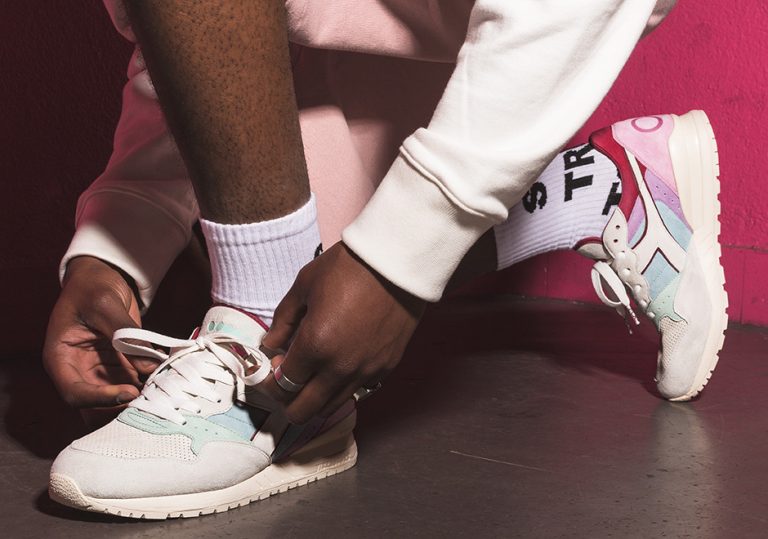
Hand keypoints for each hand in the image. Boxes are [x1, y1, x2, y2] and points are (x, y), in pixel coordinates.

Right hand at [43, 256, 155, 407]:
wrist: (102, 277)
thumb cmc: (93, 286)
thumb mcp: (106, 304)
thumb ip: (127, 336)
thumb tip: (149, 366)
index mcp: (61, 358)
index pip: (75, 393)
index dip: (101, 399)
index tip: (130, 392)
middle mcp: (78, 371)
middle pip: (95, 407)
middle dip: (121, 408)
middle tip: (151, 398)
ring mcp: (99, 371)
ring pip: (115, 402)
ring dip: (138, 400)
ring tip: (162, 390)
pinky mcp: (119, 368)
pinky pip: (132, 386)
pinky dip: (147, 387)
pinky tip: (166, 380)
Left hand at [262, 243, 425, 423]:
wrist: (397, 263)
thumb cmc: (347, 268)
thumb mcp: (304, 286)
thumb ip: (283, 320)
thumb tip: (270, 344)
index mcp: (315, 345)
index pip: (282, 385)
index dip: (270, 382)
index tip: (272, 368)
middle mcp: (340, 367)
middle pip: (304, 410)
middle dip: (287, 401)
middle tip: (285, 381)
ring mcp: (366, 371)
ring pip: (331, 406)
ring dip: (315, 398)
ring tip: (311, 375)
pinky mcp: (386, 368)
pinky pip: (357, 390)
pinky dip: (342, 386)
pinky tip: (339, 364)